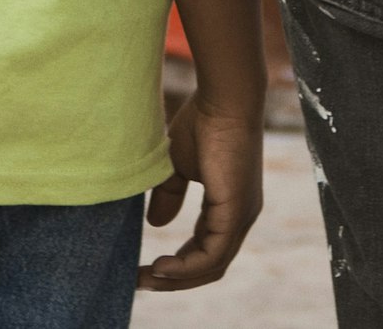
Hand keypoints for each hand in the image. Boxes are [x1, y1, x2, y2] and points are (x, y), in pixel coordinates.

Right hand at [139, 86, 264, 290]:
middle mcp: (240, 217)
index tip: (145, 268)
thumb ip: (170, 195)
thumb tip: (157, 224)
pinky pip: (212, 255)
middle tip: (141, 281)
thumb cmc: (203, 123)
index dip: (176, 264)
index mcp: (228, 207)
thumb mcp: (178, 167)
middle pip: (209, 266)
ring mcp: (241, 216)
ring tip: (146, 277)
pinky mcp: (236, 212)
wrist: (222, 100)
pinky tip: (161, 266)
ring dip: (177, 278)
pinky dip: (186, 266)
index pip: (205, 250)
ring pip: (211, 266)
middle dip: (174, 279)